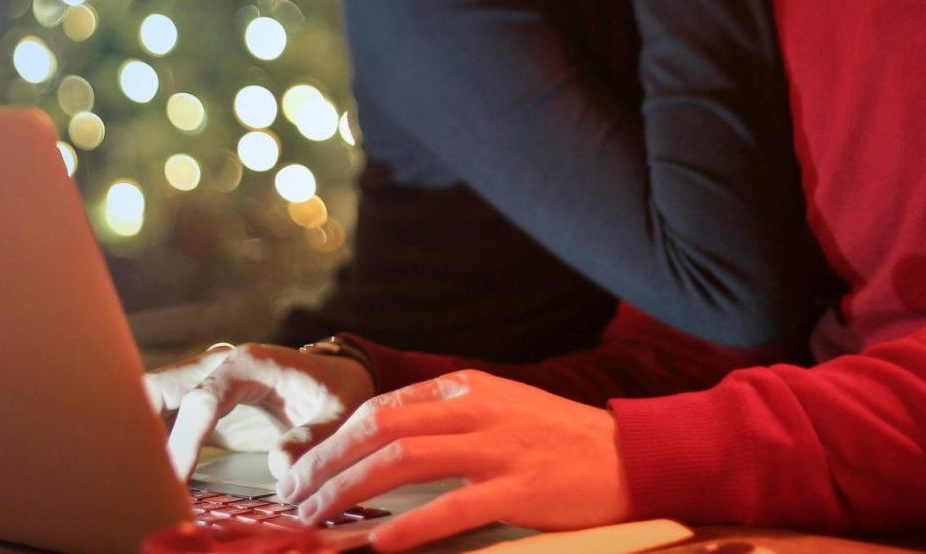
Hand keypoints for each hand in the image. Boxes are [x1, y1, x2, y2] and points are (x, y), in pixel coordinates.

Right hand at [144, 343, 375, 480]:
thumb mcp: (340, 415)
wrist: (336, 378)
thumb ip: (313, 438)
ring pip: (148, 401)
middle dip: (136, 428)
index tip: (176, 478)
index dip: (185, 440)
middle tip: (135, 476)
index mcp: (247, 364)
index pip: (202, 399)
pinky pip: (160, 420)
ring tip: (132, 479)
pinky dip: (147, 444)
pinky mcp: (198, 407)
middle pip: (156, 389)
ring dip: (135, 435)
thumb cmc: (337, 393)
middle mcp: (215, 367)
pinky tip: (146, 476)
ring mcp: (201, 384)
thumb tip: (281, 469)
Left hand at [277, 371, 629, 550]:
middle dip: (327, 461)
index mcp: (467, 387)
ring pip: (404, 459)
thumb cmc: (561, 441)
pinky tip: (380, 543)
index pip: (382, 406)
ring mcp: (498, 447)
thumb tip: (384, 444)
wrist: (632, 457)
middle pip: (381, 427)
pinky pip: (452, 506)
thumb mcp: (501, 410)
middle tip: (293, 495)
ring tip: (319, 518)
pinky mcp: (520, 489)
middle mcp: (477, 409)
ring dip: (350, 489)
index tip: (303, 468)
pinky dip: (410, 526)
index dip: (334, 438)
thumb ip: (448, 419)